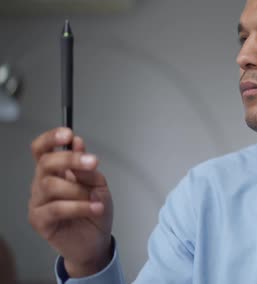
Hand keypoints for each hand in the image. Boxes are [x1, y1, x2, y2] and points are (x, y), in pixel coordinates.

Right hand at [28, 128, 112, 276]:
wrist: (96, 241)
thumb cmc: (95, 210)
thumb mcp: (98, 184)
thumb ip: (87, 168)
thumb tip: (77, 144)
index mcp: (55, 171)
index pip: (42, 149)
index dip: (51, 139)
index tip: (68, 134)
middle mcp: (42, 183)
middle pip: (45, 163)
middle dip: (70, 159)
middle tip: (93, 162)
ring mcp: (38, 202)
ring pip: (50, 185)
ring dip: (78, 189)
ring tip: (96, 198)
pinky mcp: (39, 220)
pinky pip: (55, 208)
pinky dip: (79, 206)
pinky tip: (95, 208)